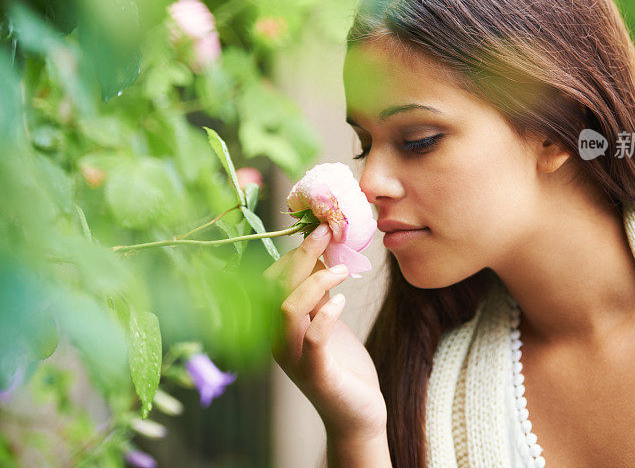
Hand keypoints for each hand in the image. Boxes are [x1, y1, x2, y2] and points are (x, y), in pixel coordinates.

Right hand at [265, 223, 386, 438]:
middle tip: (327, 231)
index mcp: (276, 325)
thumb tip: (318, 251)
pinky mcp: (316, 374)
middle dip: (300, 255)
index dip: (291, 251)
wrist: (358, 413)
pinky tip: (342, 301)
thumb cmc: (343, 364)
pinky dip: (327, 314)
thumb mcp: (328, 319)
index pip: (270, 280)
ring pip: (287, 309)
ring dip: (316, 280)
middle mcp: (277, 340)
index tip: (318, 228)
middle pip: (275, 288)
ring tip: (342, 269)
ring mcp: (294, 358)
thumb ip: (317, 292)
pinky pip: (313, 338)